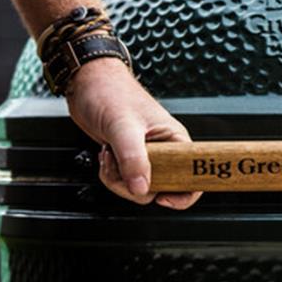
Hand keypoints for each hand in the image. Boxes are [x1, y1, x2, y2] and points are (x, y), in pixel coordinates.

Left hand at [64, 57, 202, 209]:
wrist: (87, 84)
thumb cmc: (110, 92)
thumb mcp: (123, 126)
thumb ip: (133, 158)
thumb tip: (141, 188)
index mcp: (175, 139)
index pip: (194, 174)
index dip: (184, 193)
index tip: (163, 197)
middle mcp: (164, 149)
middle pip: (162, 188)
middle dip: (136, 185)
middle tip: (122, 167)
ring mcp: (146, 155)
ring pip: (139, 188)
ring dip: (118, 179)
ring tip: (110, 155)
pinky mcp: (128, 158)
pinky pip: (124, 181)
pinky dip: (110, 175)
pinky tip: (106, 156)